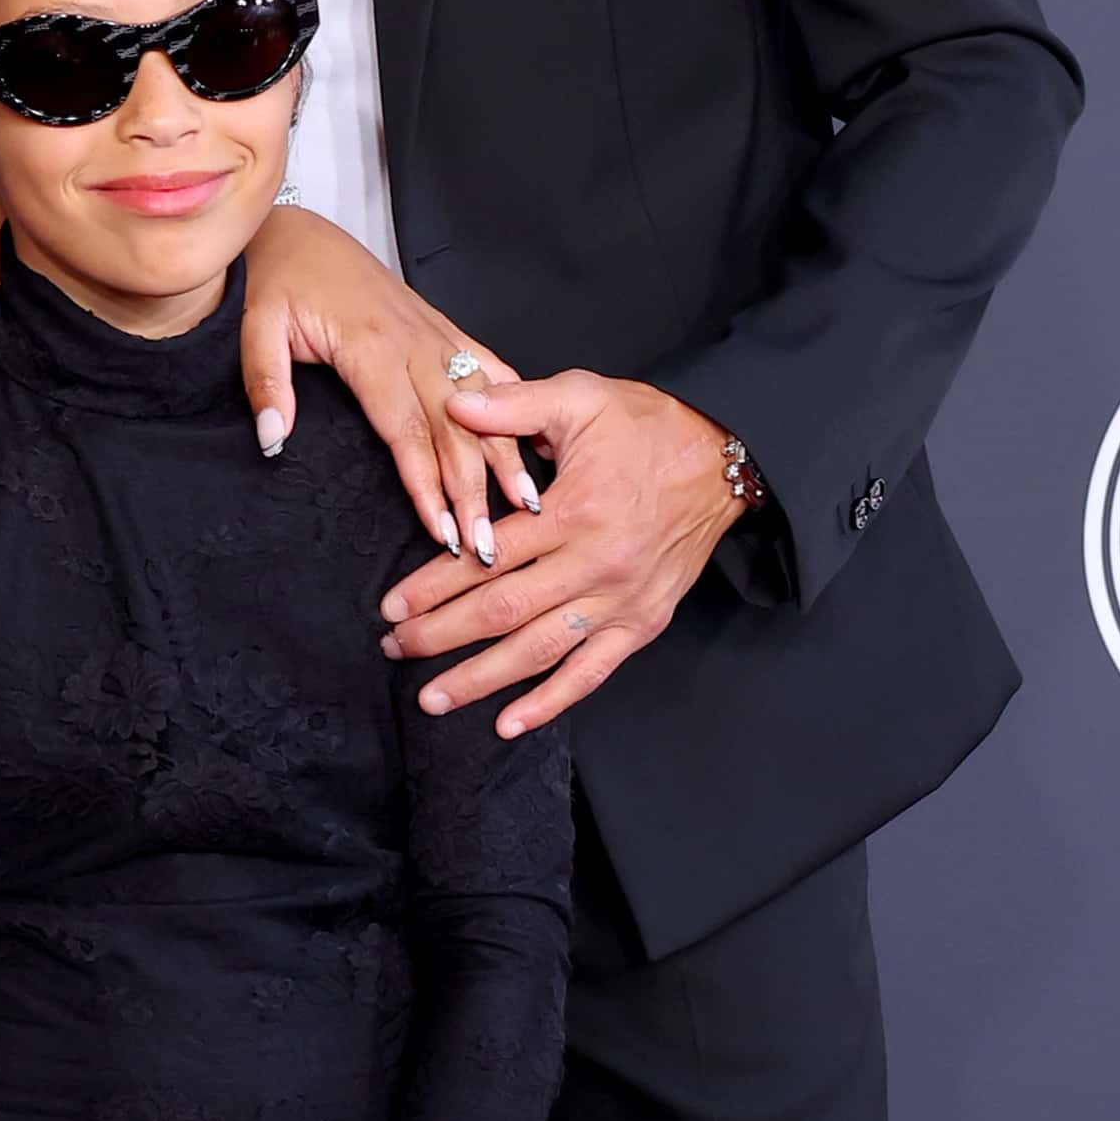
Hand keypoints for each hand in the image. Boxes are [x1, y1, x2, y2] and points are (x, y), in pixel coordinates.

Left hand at [236, 207, 542, 561]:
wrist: (299, 232)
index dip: (428, 484)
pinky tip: (534, 437)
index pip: (407, 430)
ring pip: (482, 402)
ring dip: (504, 455)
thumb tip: (274, 439)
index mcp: (371, 345)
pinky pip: (488, 365)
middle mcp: (414, 341)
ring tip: (525, 503)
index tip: (443, 530)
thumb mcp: (255, 327)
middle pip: (456, 427)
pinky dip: (515, 402)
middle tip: (489, 543)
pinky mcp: (442, 327)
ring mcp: (435, 333)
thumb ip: (266, 383)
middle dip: (475, 489)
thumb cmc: (278, 279)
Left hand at [379, 371, 744, 735]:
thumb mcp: (581, 396)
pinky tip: (508, 723)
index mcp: (576, 510)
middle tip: (394, 648)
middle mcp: (596, 564)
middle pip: (504, 612)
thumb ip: (514, 404)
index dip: (433, 585)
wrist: (727, 459)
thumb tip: (454, 402)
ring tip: (432, 697)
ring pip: (539, 651)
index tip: (392, 606)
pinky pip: (591, 673)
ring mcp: (621, 601)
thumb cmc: (650, 426)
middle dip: (442, 635)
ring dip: (481, 679)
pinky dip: (550, 703)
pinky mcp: (643, 624)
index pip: (488, 558)